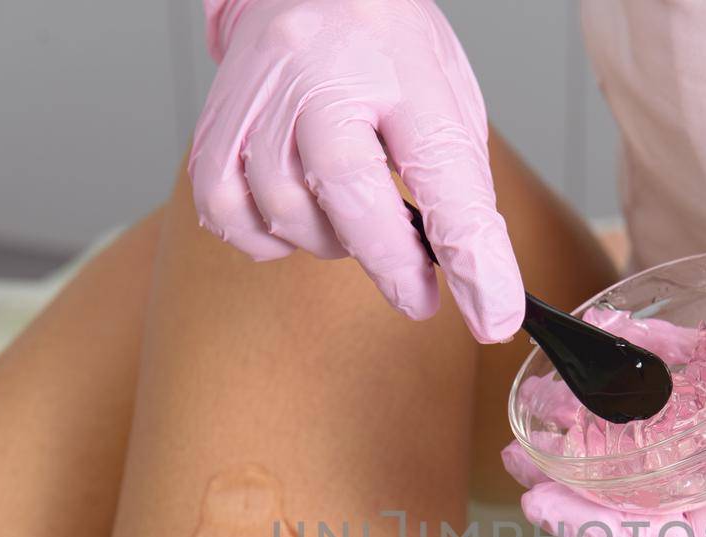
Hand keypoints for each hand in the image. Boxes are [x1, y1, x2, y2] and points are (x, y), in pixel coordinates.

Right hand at [190, 0, 524, 342]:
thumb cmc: (382, 51)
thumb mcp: (443, 106)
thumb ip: (459, 196)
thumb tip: (483, 294)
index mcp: (391, 63)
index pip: (437, 165)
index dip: (466, 251)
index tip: (490, 315)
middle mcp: (314, 74)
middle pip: (346, 190)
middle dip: (389, 260)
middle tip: (414, 286)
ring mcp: (256, 99)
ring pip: (284, 209)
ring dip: (328, 241)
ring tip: (353, 220)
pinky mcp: (215, 128)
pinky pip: (227, 211)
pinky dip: (265, 236)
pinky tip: (299, 218)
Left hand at [510, 234, 705, 536]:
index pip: (697, 534)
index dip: (617, 530)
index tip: (547, 508)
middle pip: (675, 494)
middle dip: (598, 484)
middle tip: (523, 456)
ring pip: (692, 440)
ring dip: (621, 429)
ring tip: (550, 408)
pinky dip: (671, 366)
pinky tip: (624, 346)